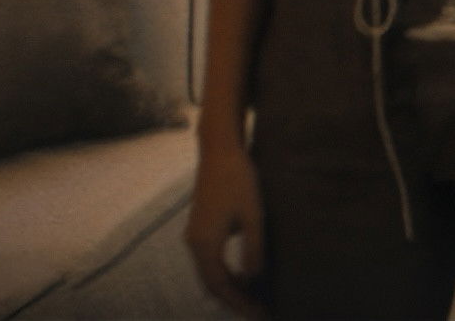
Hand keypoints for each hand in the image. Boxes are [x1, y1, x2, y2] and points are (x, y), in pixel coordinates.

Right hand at [185, 136, 266, 317]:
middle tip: (260, 313)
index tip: (260, 315)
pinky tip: (245, 277)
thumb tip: (255, 278)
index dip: (240, 303)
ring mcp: (195, 236)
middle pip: (212, 285)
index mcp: (204, 243)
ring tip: (255, 300)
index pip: (220, 286)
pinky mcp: (201, 228)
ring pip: (210, 274)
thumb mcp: (253, 214)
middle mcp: (194, 243)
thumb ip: (253, 247)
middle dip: (235, 301)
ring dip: (231, 289)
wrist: (219, 151)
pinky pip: (211, 261)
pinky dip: (226, 274)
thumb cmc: (238, 179)